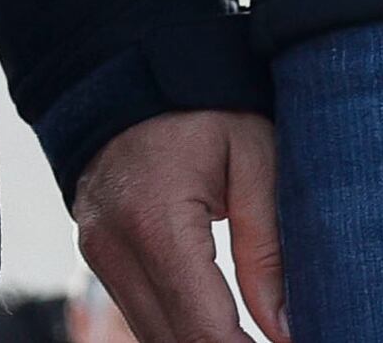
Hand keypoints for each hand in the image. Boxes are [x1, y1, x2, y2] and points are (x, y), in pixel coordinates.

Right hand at [75, 111, 287, 342]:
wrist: (125, 68)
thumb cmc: (201, 106)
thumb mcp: (255, 159)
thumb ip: (268, 249)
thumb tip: (284, 331)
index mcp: (155, 223)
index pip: (205, 331)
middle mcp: (114, 247)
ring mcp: (98, 255)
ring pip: (156, 340)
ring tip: (257, 337)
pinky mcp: (98, 257)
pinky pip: (145, 317)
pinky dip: (185, 332)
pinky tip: (227, 328)